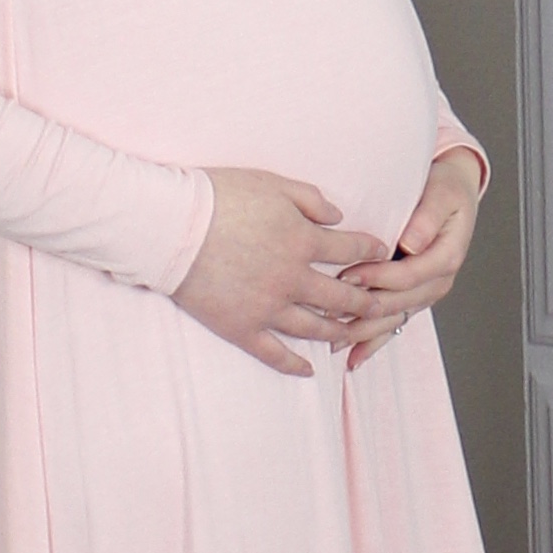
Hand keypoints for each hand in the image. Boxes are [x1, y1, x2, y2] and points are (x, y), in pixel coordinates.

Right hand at [171, 167, 391, 376]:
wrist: (170, 226)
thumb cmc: (220, 197)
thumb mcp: (273, 184)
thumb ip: (311, 199)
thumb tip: (339, 215)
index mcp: (303, 241)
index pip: (351, 249)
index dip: (371, 250)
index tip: (383, 253)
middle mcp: (292, 279)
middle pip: (341, 295)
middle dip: (366, 300)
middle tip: (382, 304)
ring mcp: (268, 307)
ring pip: (315, 327)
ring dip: (338, 330)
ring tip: (353, 332)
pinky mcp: (241, 327)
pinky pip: (273, 353)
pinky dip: (294, 364)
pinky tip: (309, 369)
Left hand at [341, 147, 483, 370]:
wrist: (453, 194)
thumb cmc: (446, 189)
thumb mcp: (442, 193)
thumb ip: (427, 217)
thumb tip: (411, 243)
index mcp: (446, 257)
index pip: (408, 276)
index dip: (376, 279)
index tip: (347, 275)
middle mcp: (437, 282)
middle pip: (396, 303)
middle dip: (361, 307)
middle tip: (326, 306)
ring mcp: (425, 294)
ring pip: (391, 319)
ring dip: (361, 331)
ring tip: (330, 339)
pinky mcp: (413, 299)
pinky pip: (393, 325)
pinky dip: (372, 343)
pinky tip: (353, 359)